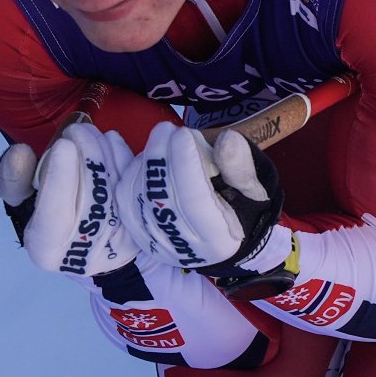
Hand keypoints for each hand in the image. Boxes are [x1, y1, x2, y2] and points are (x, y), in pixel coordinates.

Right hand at [0, 122, 139, 278]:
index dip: (60, 179)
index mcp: (47, 248)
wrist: (90, 244)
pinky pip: (135, 185)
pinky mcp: (141, 225)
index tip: (62, 146)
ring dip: (105, 151)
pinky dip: (123, 157)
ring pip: (117, 188)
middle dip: (87, 155)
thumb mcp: (22, 202)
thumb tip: (20, 152)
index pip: (55, 215)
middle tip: (76, 130)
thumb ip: (15, 179)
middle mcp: (83, 250)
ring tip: (89, 132)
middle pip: (92, 197)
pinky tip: (109, 141)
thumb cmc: (50, 216)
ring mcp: (118, 240)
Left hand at [122, 122, 287, 282]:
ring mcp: (154, 242)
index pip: (193, 201)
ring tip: (161, 138)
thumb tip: (226, 140)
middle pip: (160, 199)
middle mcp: (181, 248)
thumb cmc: (242, 206)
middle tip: (168, 128)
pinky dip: (124, 170)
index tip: (184, 134)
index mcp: (216, 241)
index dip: (185, 165)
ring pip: (136, 199)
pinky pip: (120, 199)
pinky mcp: (136, 232)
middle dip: (160, 158)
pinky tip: (131, 148)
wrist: (222, 234)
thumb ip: (240, 167)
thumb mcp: (255, 188)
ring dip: (144, 162)